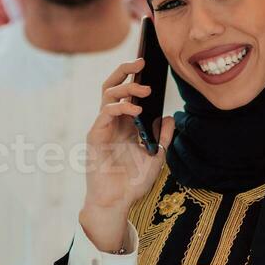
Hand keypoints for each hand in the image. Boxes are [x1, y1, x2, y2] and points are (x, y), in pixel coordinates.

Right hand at [81, 57, 174, 251]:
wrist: (117, 203)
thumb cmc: (133, 182)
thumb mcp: (156, 157)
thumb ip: (162, 137)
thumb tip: (169, 117)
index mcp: (125, 124)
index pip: (127, 92)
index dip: (136, 76)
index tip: (151, 65)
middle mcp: (112, 122)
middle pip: (113, 86)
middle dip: (125, 70)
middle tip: (142, 61)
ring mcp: (102, 128)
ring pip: (107, 94)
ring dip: (126, 86)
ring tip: (144, 88)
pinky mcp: (95, 137)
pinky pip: (105, 113)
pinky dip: (120, 108)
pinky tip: (135, 110)